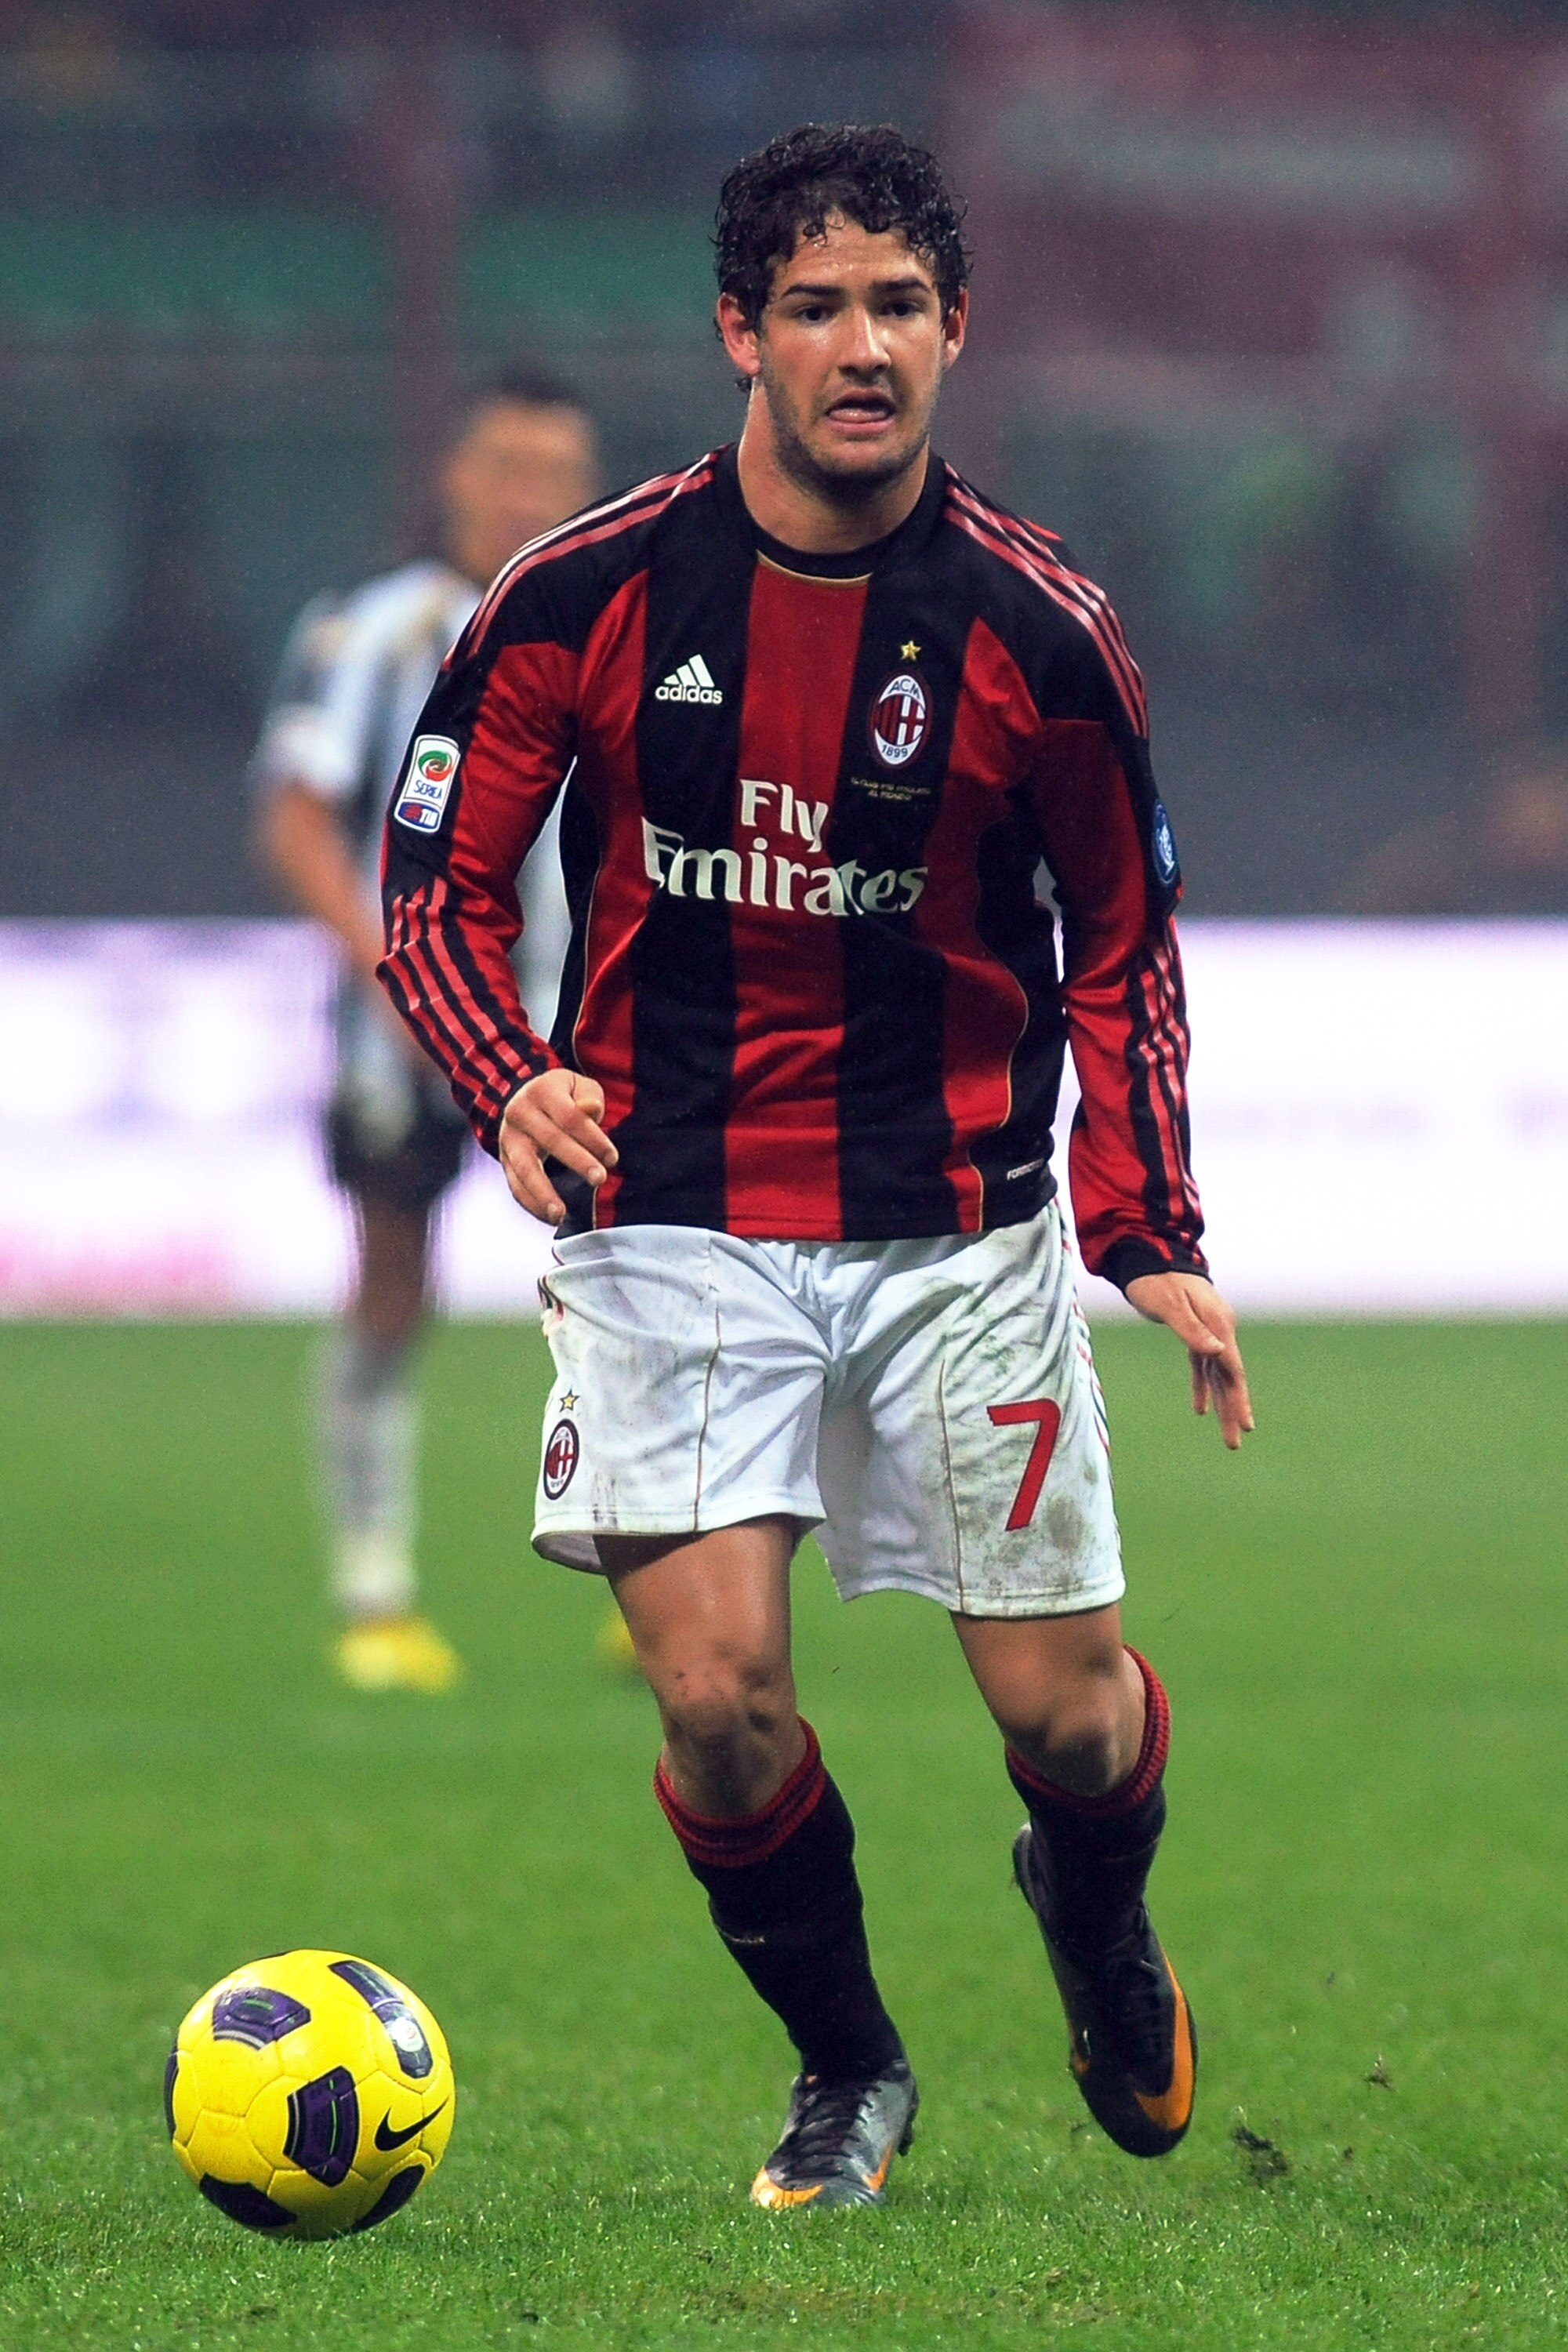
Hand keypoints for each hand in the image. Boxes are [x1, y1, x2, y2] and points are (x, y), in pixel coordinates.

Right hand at [498, 1071, 617, 1224]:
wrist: (523, 1098)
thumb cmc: (562, 1096)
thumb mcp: (578, 1087)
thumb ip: (588, 1098)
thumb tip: (591, 1109)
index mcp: (541, 1091)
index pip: (570, 1117)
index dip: (592, 1138)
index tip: (612, 1158)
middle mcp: (519, 1113)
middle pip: (550, 1140)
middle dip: (577, 1161)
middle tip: (599, 1178)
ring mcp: (508, 1138)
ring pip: (524, 1168)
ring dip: (543, 1193)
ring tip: (561, 1214)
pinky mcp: (505, 1160)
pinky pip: (515, 1185)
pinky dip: (532, 1204)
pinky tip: (550, 1217)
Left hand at [1123, 1271, 1254, 1449]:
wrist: (1147, 1257)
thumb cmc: (1155, 1280)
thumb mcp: (1170, 1305)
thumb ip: (1193, 1330)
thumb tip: (1217, 1353)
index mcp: (1218, 1324)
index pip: (1232, 1369)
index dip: (1239, 1398)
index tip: (1246, 1424)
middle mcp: (1219, 1329)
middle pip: (1230, 1377)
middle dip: (1233, 1410)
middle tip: (1235, 1442)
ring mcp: (1210, 1331)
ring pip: (1218, 1375)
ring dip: (1222, 1404)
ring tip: (1229, 1435)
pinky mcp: (1196, 1331)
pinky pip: (1202, 1365)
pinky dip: (1202, 1386)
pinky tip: (1200, 1409)